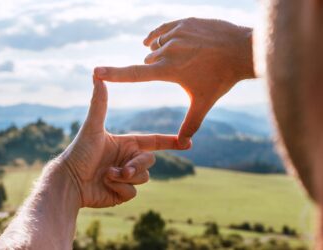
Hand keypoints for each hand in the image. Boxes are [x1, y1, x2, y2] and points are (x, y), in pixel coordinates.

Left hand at [60, 76, 188, 207]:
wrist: (69, 181)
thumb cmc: (79, 152)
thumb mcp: (92, 127)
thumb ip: (99, 103)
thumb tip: (97, 75)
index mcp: (127, 144)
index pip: (154, 141)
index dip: (170, 142)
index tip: (187, 142)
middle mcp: (128, 159)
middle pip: (149, 162)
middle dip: (137, 166)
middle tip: (123, 170)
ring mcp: (126, 177)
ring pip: (144, 178)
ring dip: (125, 177)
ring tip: (107, 175)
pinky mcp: (122, 193)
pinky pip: (133, 192)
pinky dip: (119, 189)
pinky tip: (105, 185)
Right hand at [94, 18, 254, 146]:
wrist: (241, 50)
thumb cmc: (221, 79)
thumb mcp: (203, 102)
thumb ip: (190, 124)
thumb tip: (183, 144)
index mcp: (168, 70)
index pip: (135, 73)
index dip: (114, 74)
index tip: (96, 71)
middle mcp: (167, 49)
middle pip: (148, 61)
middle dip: (155, 68)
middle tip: (176, 71)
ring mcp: (175, 33)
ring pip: (155, 45)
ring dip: (160, 53)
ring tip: (179, 57)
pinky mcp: (182, 22)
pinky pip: (161, 29)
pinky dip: (160, 37)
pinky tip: (161, 40)